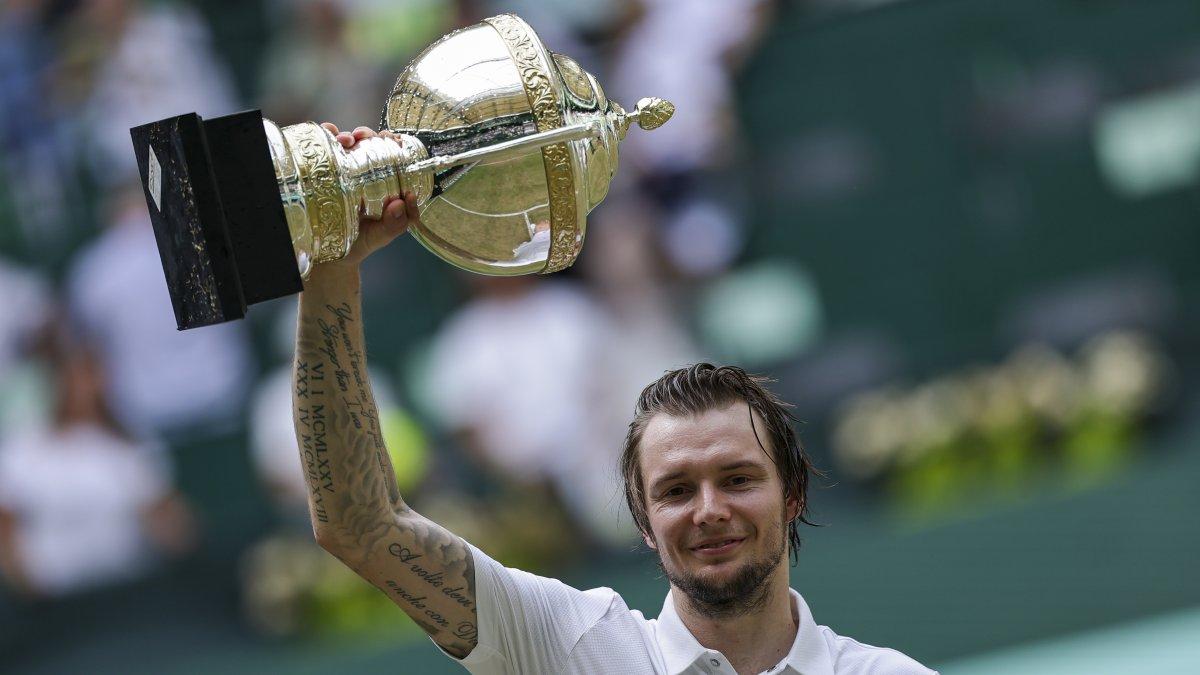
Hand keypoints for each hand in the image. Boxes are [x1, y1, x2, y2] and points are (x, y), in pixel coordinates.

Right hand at [316, 122, 419, 271]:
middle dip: (369, 135)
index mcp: (385, 184)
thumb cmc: (361, 243)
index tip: (396, 141)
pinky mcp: (323, 172)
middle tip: (365, 139)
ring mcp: (343, 172)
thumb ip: (396, 223)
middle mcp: (364, 174)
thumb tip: (403, 202)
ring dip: (348, 135)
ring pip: (347, 143)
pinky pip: (324, 149)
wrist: (330, 257)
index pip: (393, 157)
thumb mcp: (382, 236)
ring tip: (347, 140)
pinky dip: (326, 135)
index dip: (396, 144)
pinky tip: (329, 135)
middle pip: (369, 144)